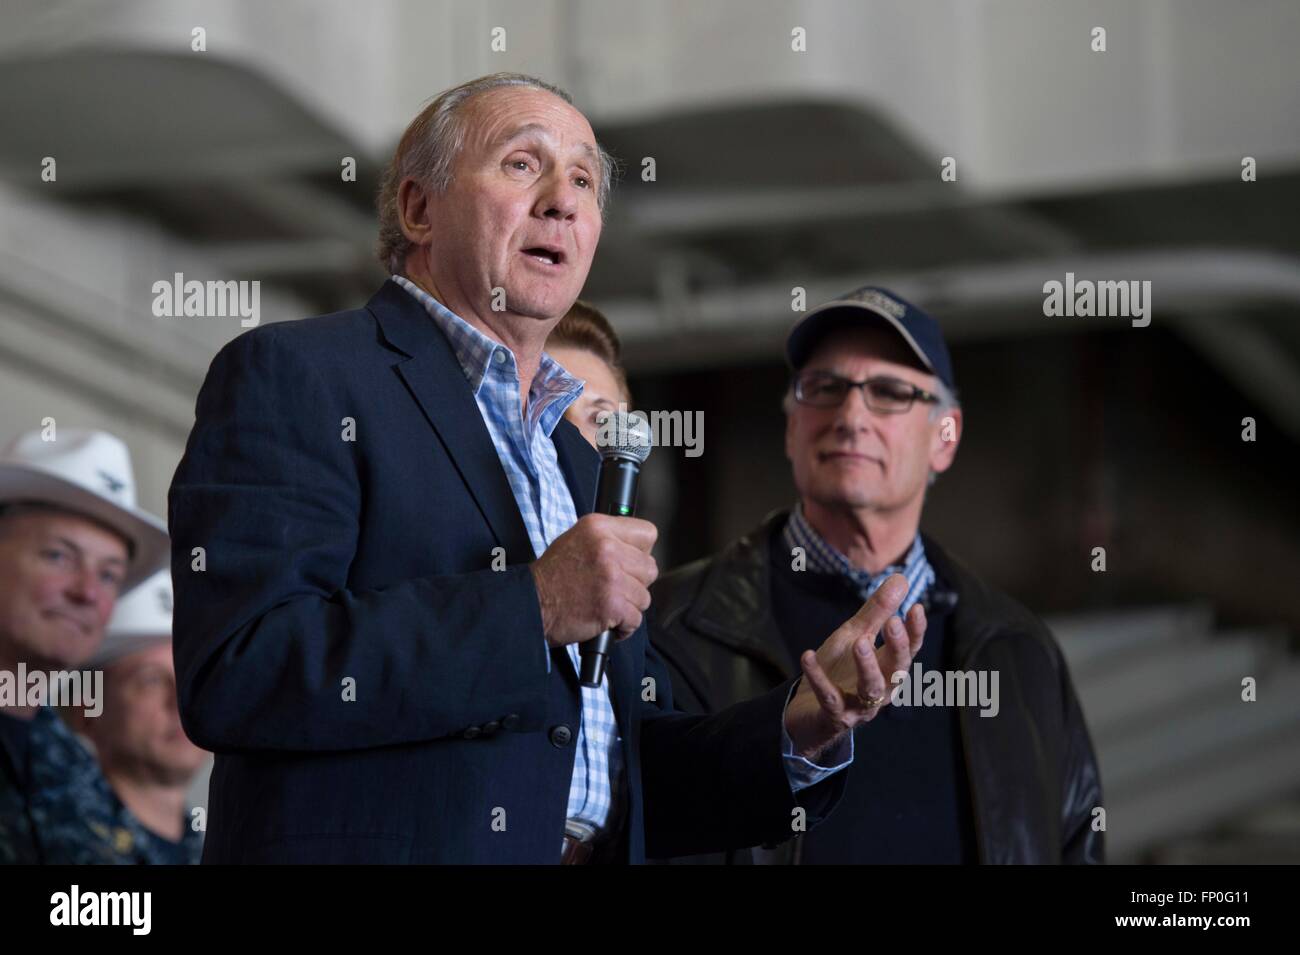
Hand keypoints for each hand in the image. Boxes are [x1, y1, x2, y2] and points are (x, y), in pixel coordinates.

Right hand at [530, 513, 657, 647]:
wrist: (531, 604)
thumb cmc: (552, 576)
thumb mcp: (577, 540)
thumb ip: (608, 538)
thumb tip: (636, 548)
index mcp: (599, 527)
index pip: (647, 534)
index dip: (640, 552)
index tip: (629, 562)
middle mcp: (607, 548)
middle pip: (650, 568)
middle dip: (635, 582)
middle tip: (613, 587)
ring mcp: (611, 577)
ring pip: (644, 596)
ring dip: (628, 605)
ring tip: (606, 604)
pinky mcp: (612, 605)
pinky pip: (636, 619)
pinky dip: (623, 626)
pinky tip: (607, 621)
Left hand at [783, 574, 925, 760]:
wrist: (808, 710)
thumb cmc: (838, 670)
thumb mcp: (855, 636)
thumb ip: (877, 611)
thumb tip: (901, 578)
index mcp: (888, 668)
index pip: (909, 650)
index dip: (914, 631)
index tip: (916, 608)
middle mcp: (880, 690)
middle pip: (896, 669)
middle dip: (896, 646)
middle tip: (891, 622)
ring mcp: (859, 706)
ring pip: (870, 688)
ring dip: (866, 665)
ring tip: (859, 642)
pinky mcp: (834, 717)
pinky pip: (828, 697)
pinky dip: (818, 677)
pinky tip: (808, 655)